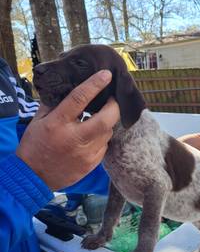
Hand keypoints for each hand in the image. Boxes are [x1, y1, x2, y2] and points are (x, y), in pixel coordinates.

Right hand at [16, 70, 119, 189]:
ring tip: (100, 118)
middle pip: (106, 119)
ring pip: (108, 132)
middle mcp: (74, 138)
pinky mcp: (91, 164)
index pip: (80, 98)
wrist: (34, 177)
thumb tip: (69, 89)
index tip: (106, 75)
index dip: (95, 84)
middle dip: (114, 106)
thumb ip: (53, 105)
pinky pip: (104, 146)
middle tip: (112, 100)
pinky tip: (93, 136)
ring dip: (107, 123)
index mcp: (58, 123)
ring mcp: (85, 153)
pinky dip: (102, 138)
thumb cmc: (35, 146)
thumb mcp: (37, 121)